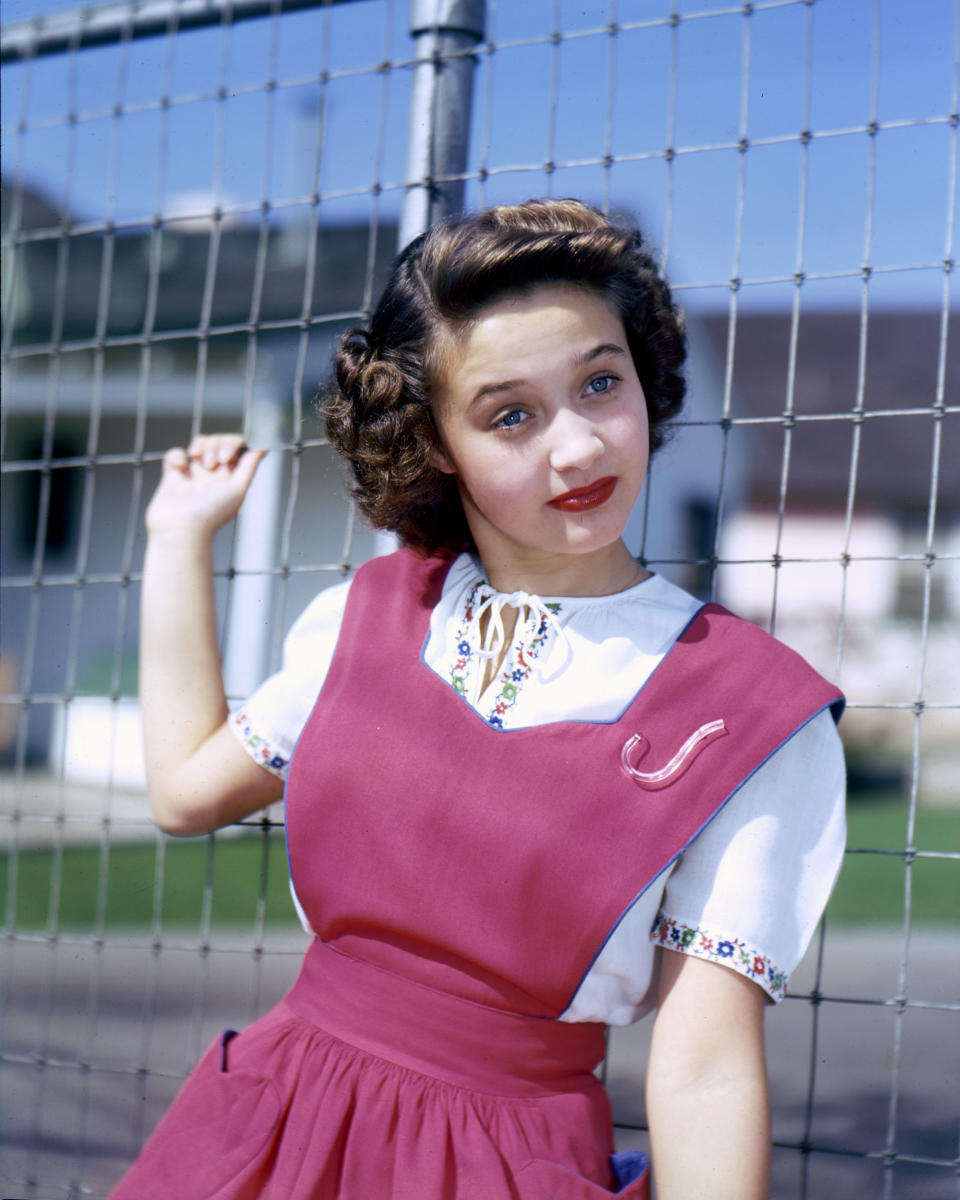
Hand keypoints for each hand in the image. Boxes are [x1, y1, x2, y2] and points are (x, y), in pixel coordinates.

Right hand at [145, 434, 265, 538]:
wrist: (179, 528)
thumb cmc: (210, 514)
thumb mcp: (238, 489)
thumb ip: (250, 467)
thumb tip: (264, 448)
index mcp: (232, 479)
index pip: (238, 449)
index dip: (232, 445)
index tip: (227, 457)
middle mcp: (214, 476)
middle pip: (219, 442)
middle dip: (216, 446)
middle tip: (212, 464)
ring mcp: (194, 475)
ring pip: (200, 444)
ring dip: (201, 447)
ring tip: (199, 463)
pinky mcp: (173, 476)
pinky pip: (175, 454)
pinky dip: (176, 456)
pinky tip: (180, 467)